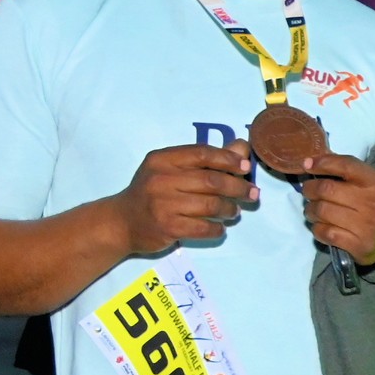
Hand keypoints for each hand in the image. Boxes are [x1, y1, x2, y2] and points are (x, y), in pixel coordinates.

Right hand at [114, 140, 257, 251]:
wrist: (122, 222)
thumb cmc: (152, 193)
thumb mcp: (172, 170)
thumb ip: (207, 159)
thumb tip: (242, 147)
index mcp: (162, 160)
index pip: (202, 153)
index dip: (228, 159)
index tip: (245, 167)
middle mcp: (160, 179)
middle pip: (212, 180)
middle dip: (238, 187)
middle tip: (252, 194)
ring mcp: (163, 204)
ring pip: (211, 204)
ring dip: (230, 209)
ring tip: (234, 211)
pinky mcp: (168, 227)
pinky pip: (204, 227)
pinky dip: (217, 228)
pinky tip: (219, 226)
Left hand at [293, 149, 374, 262]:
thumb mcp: (371, 182)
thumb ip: (347, 170)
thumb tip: (310, 162)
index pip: (346, 166)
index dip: (323, 163)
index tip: (308, 165)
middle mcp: (371, 203)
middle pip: (326, 189)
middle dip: (310, 189)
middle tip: (309, 192)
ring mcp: (365, 226)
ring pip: (321, 211)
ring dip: (310, 210)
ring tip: (313, 210)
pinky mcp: (357, 244)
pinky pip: (325, 232)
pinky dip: (317, 228)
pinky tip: (321, 226)